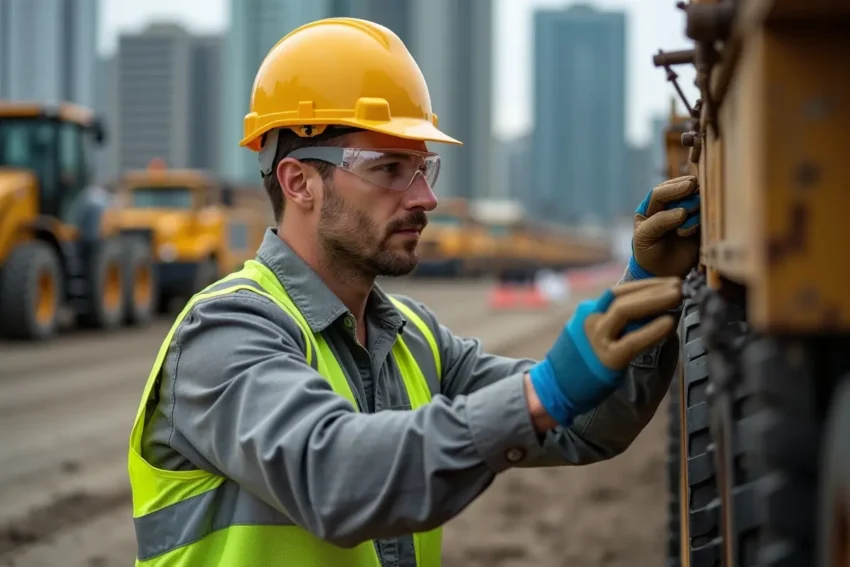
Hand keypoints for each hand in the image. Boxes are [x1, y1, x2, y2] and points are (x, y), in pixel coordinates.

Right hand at [528, 278, 681, 427]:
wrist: (554, 388)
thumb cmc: (578, 363)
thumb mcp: (590, 333)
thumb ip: (612, 323)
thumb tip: (646, 314)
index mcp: (588, 312)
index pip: (619, 291)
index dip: (645, 284)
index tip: (667, 281)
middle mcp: (590, 320)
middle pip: (623, 296)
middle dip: (653, 288)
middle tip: (679, 283)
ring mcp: (597, 339)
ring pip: (625, 310)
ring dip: (655, 300)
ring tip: (678, 295)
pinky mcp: (607, 360)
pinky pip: (632, 341)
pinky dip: (652, 330)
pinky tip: (669, 323)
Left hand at [629, 176, 700, 278]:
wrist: (661, 272)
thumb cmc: (648, 253)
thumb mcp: (644, 237)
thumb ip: (658, 222)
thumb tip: (683, 212)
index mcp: (649, 207)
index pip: (660, 192)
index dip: (674, 188)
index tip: (689, 186)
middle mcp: (667, 206)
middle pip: (679, 189)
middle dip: (687, 192)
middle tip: (693, 201)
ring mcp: (685, 213)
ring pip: (694, 198)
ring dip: (694, 207)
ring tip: (683, 231)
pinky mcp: (698, 223)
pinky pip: (703, 214)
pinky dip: (701, 218)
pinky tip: (692, 232)